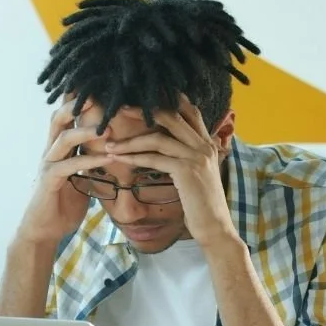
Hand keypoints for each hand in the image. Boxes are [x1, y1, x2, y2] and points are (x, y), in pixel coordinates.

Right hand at [14, 96, 114, 246]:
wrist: (43, 231)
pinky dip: (90, 161)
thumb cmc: (63, 204)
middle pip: (59, 117)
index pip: (66, 117)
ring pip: (63, 138)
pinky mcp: (49, 181)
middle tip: (101, 93)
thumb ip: (89, 162)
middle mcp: (50, 151)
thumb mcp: (80, 178)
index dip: (78, 101)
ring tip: (108, 127)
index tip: (99, 86)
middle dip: (78, 103)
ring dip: (86, 130)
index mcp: (58, 149)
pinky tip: (108, 159)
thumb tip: (110, 152)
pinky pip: (70, 166)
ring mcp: (48, 165)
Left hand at [106, 95, 238, 246]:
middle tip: (119, 109)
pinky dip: (134, 157)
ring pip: (158, 139)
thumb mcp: (198, 176)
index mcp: (208, 143)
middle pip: (171, 116)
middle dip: (143, 111)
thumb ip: (187, 159)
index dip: (169, 100)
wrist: (215, 227)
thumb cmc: (203, 205)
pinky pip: (154, 158)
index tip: (144, 97)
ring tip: (110, 144)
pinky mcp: (186, 171)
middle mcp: (204, 145)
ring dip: (130, 141)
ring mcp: (196, 157)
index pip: (190, 111)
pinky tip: (119, 159)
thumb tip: (167, 152)